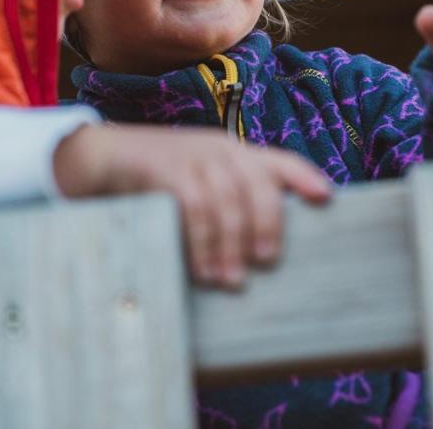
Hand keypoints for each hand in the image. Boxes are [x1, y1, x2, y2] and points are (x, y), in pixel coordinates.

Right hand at [52, 123, 332, 289]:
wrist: (105, 155)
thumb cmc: (159, 177)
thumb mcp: (199, 180)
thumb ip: (229, 199)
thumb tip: (260, 248)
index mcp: (233, 152)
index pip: (277, 160)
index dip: (304, 177)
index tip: (326, 199)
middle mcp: (219, 149)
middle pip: (258, 184)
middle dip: (267, 225)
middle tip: (266, 262)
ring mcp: (193, 157)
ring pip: (227, 201)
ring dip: (231, 245)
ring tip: (230, 281)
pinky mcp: (166, 171)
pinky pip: (194, 208)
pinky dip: (202, 242)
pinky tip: (202, 269)